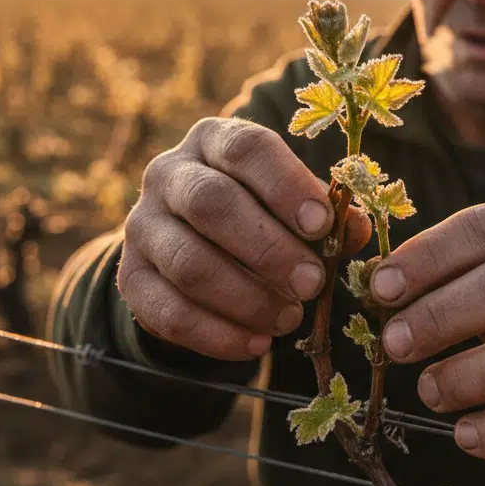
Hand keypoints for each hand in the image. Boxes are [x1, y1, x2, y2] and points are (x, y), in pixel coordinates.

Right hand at [117, 118, 370, 360]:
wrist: (191, 248)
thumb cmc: (260, 215)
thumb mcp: (291, 204)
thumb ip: (324, 214)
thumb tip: (353, 229)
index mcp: (214, 140)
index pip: (246, 149)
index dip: (285, 186)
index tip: (321, 225)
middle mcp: (168, 174)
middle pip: (211, 204)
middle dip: (268, 248)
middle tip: (313, 284)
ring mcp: (141, 225)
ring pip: (189, 263)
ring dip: (246, 298)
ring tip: (290, 320)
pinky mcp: (130, 278)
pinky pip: (169, 312)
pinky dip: (218, 335)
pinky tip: (257, 344)